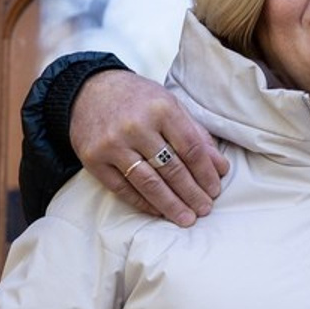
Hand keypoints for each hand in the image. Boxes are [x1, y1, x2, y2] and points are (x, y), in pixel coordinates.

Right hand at [72, 70, 228, 225]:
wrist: (89, 90)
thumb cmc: (138, 99)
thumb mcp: (171, 105)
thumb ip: (196, 134)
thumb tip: (220, 167)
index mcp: (162, 109)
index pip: (191, 149)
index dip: (206, 173)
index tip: (215, 190)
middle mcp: (136, 127)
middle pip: (172, 169)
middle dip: (191, 193)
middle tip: (204, 209)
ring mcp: (112, 144)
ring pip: (148, 183)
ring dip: (170, 204)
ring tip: (186, 218)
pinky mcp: (93, 159)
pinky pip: (122, 188)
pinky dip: (143, 202)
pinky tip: (158, 210)